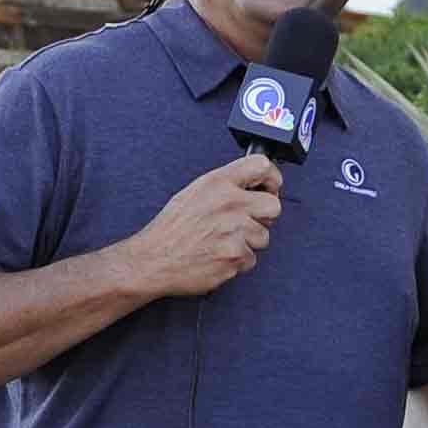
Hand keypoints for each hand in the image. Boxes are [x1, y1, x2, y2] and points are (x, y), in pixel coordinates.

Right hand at [122, 154, 283, 297]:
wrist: (154, 259)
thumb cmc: (172, 229)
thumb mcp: (195, 192)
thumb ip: (225, 186)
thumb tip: (253, 185)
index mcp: (218, 183)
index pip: (262, 166)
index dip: (272, 178)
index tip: (271, 187)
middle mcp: (229, 203)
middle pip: (273, 206)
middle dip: (263, 217)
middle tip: (246, 223)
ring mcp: (234, 230)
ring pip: (263, 237)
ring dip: (248, 243)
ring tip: (223, 242)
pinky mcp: (235, 256)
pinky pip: (251, 259)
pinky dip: (237, 261)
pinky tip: (218, 255)